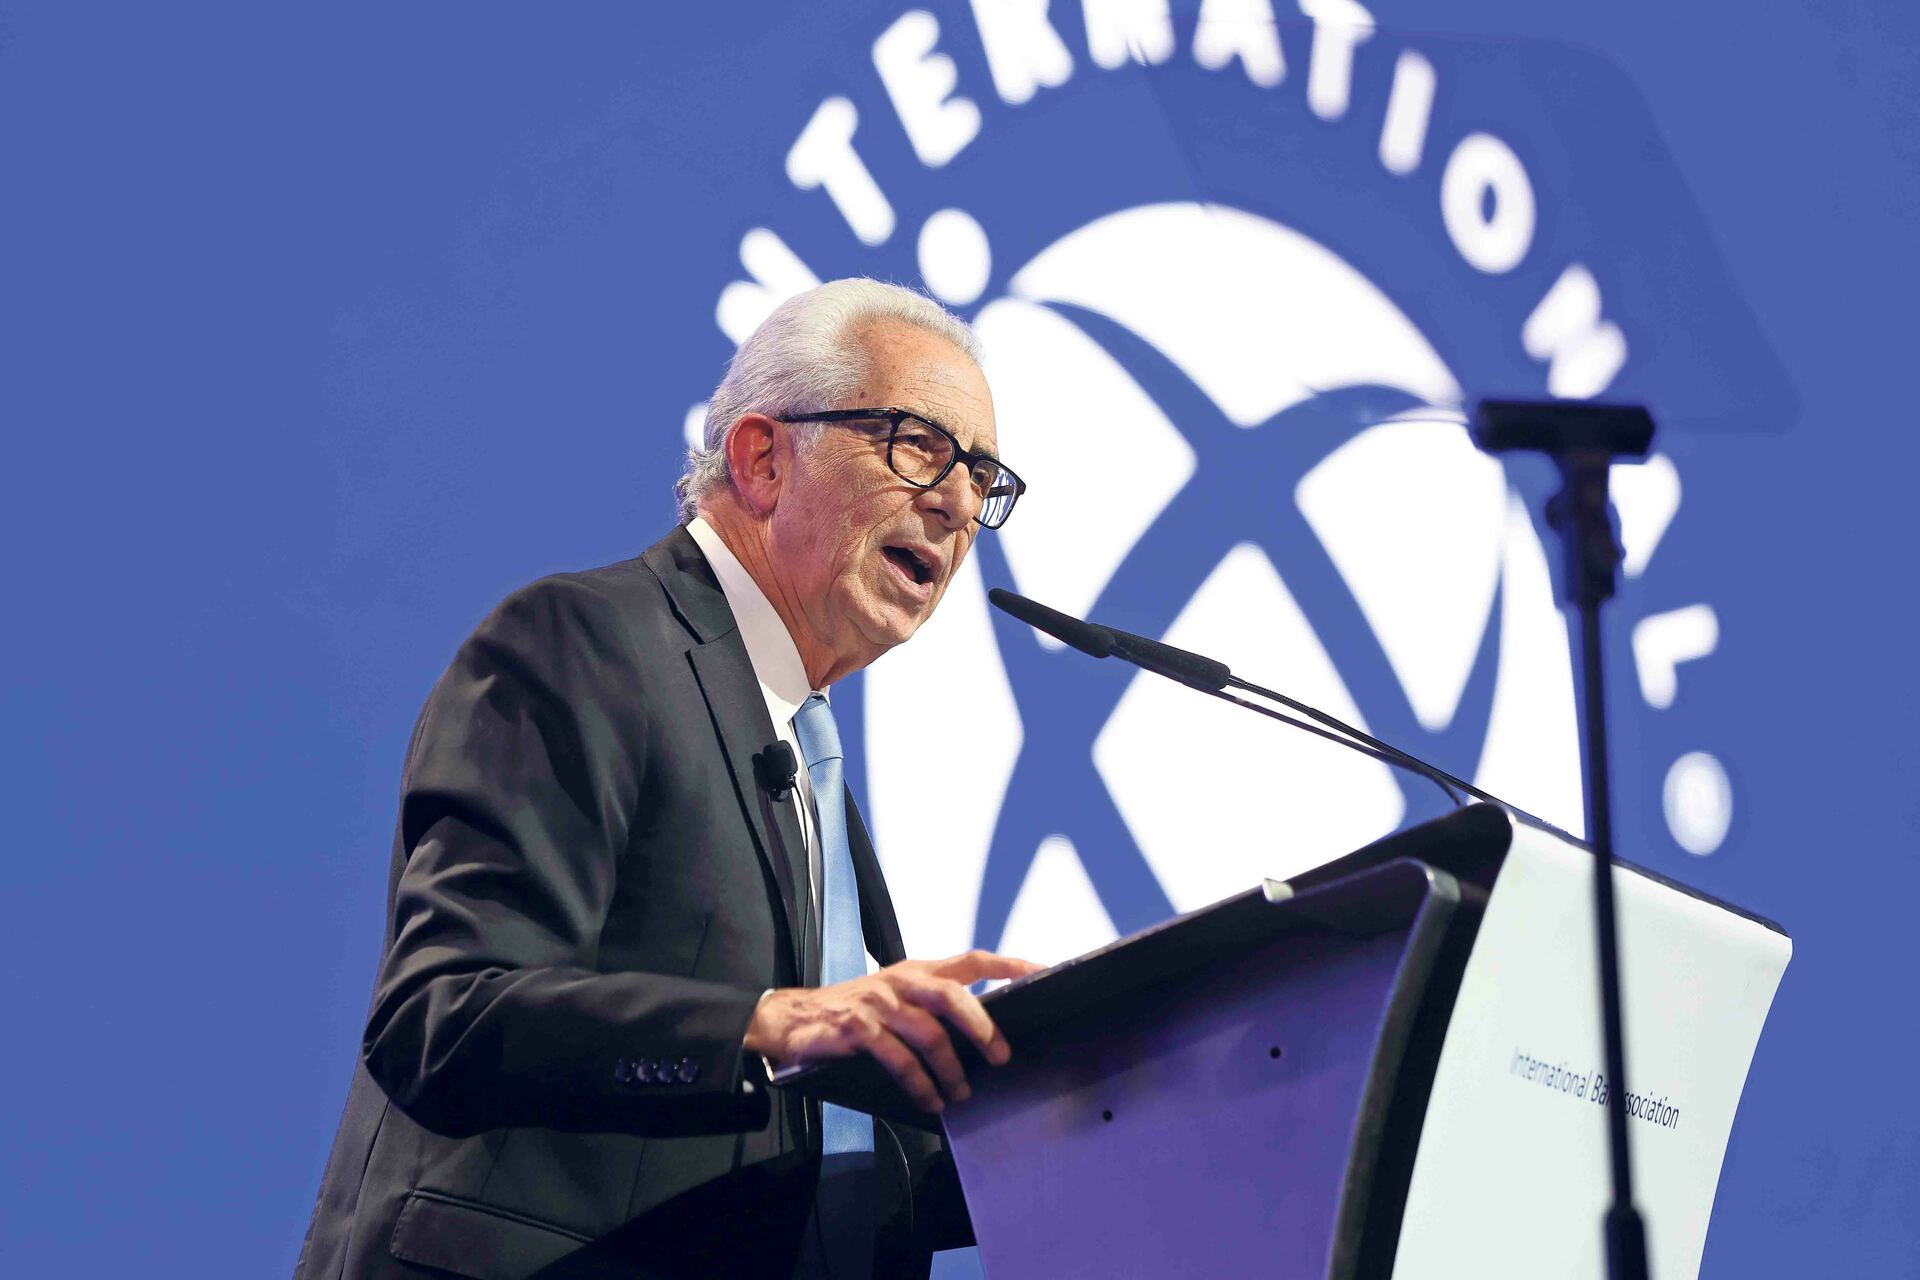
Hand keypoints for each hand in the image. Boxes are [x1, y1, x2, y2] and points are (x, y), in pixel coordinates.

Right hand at [744, 950, 1044, 1113]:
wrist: (792, 1019)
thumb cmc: (854, 1011)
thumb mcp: (897, 997)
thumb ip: (933, 1006)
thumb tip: (984, 1030)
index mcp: (918, 971)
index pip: (973, 960)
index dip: (1010, 966)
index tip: (1045, 973)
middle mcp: (902, 981)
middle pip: (954, 995)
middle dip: (983, 1027)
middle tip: (1001, 1057)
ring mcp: (879, 1003)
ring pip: (929, 1033)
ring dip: (950, 1069)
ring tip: (959, 1093)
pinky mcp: (858, 1028)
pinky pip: (898, 1059)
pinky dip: (918, 1083)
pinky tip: (928, 1099)